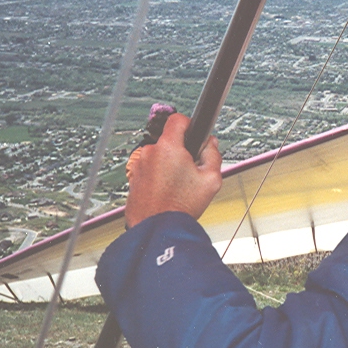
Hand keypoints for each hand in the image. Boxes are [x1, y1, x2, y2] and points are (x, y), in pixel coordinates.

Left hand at [124, 113, 222, 227]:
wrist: (157, 228)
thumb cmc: (181, 206)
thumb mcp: (211, 179)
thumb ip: (213, 155)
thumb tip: (210, 144)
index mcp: (169, 147)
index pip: (178, 120)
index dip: (190, 123)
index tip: (195, 133)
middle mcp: (150, 152)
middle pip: (169, 141)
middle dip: (181, 150)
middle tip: (192, 169)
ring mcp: (139, 166)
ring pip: (159, 157)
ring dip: (169, 165)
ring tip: (178, 186)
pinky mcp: (134, 178)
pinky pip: (150, 170)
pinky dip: (158, 177)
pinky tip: (167, 192)